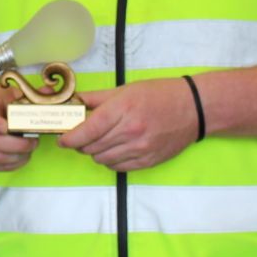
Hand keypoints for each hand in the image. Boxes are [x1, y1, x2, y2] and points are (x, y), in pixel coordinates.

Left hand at [59, 79, 199, 170]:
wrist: (193, 108)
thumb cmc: (159, 95)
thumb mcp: (126, 89)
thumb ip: (97, 98)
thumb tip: (74, 103)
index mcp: (122, 110)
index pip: (87, 131)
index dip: (70, 138)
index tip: (63, 139)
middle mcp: (130, 132)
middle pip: (91, 147)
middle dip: (81, 144)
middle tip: (81, 137)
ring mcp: (140, 149)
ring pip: (102, 159)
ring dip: (95, 153)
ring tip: (100, 142)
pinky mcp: (148, 161)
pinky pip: (118, 167)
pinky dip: (110, 161)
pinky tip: (114, 150)